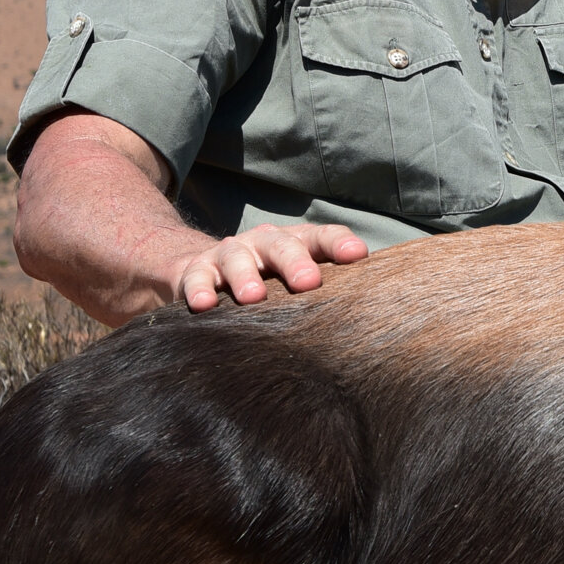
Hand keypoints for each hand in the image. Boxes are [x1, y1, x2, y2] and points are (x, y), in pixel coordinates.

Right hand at [169, 222, 368, 308]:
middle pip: (282, 245)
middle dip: (296, 262)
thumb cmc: (267, 282)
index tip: (357, 256)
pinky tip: (204, 306)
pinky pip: (195, 279)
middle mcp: (263, 243)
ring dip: (246, 276)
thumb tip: (369, 325)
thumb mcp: (295, 282)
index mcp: (295, 243)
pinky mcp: (195, 272)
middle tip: (309, 283)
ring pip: (237, 258)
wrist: (202, 271)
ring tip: (253, 298)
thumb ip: (325, 295)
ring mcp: (228, 255)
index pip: (321, 237)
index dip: (339, 244)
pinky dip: (199, 291)